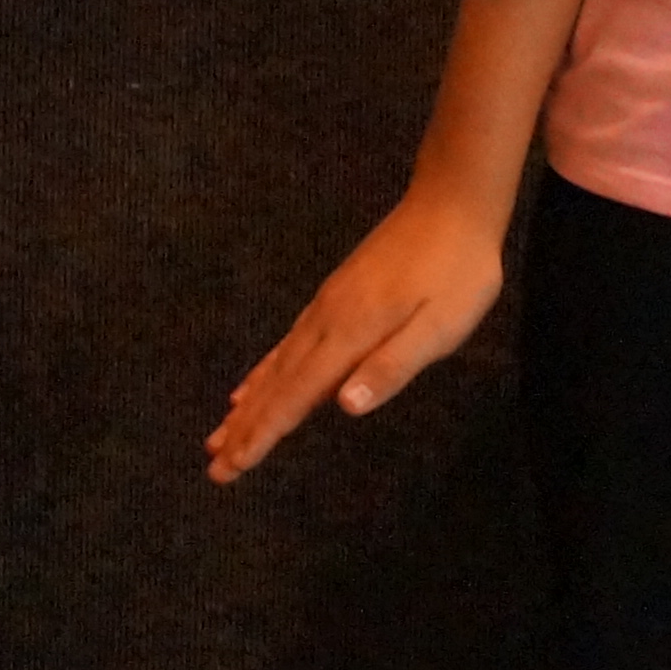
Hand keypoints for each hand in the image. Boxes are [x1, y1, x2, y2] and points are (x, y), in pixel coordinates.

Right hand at [206, 187, 507, 479]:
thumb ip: (392, 365)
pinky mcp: (334, 298)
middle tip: (214, 467)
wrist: (448, 203)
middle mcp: (325, 323)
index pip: (297, 395)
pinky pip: (287, 345)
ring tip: (220, 434)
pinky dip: (264, 372)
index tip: (232, 467)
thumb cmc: (456, 270)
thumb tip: (344, 407)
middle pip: (277, 385)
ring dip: (249, 405)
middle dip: (245, 429)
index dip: (265, 433)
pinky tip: (254, 383)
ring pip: (276, 366)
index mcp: (349, 335)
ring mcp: (326, 308)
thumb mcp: (440, 326)